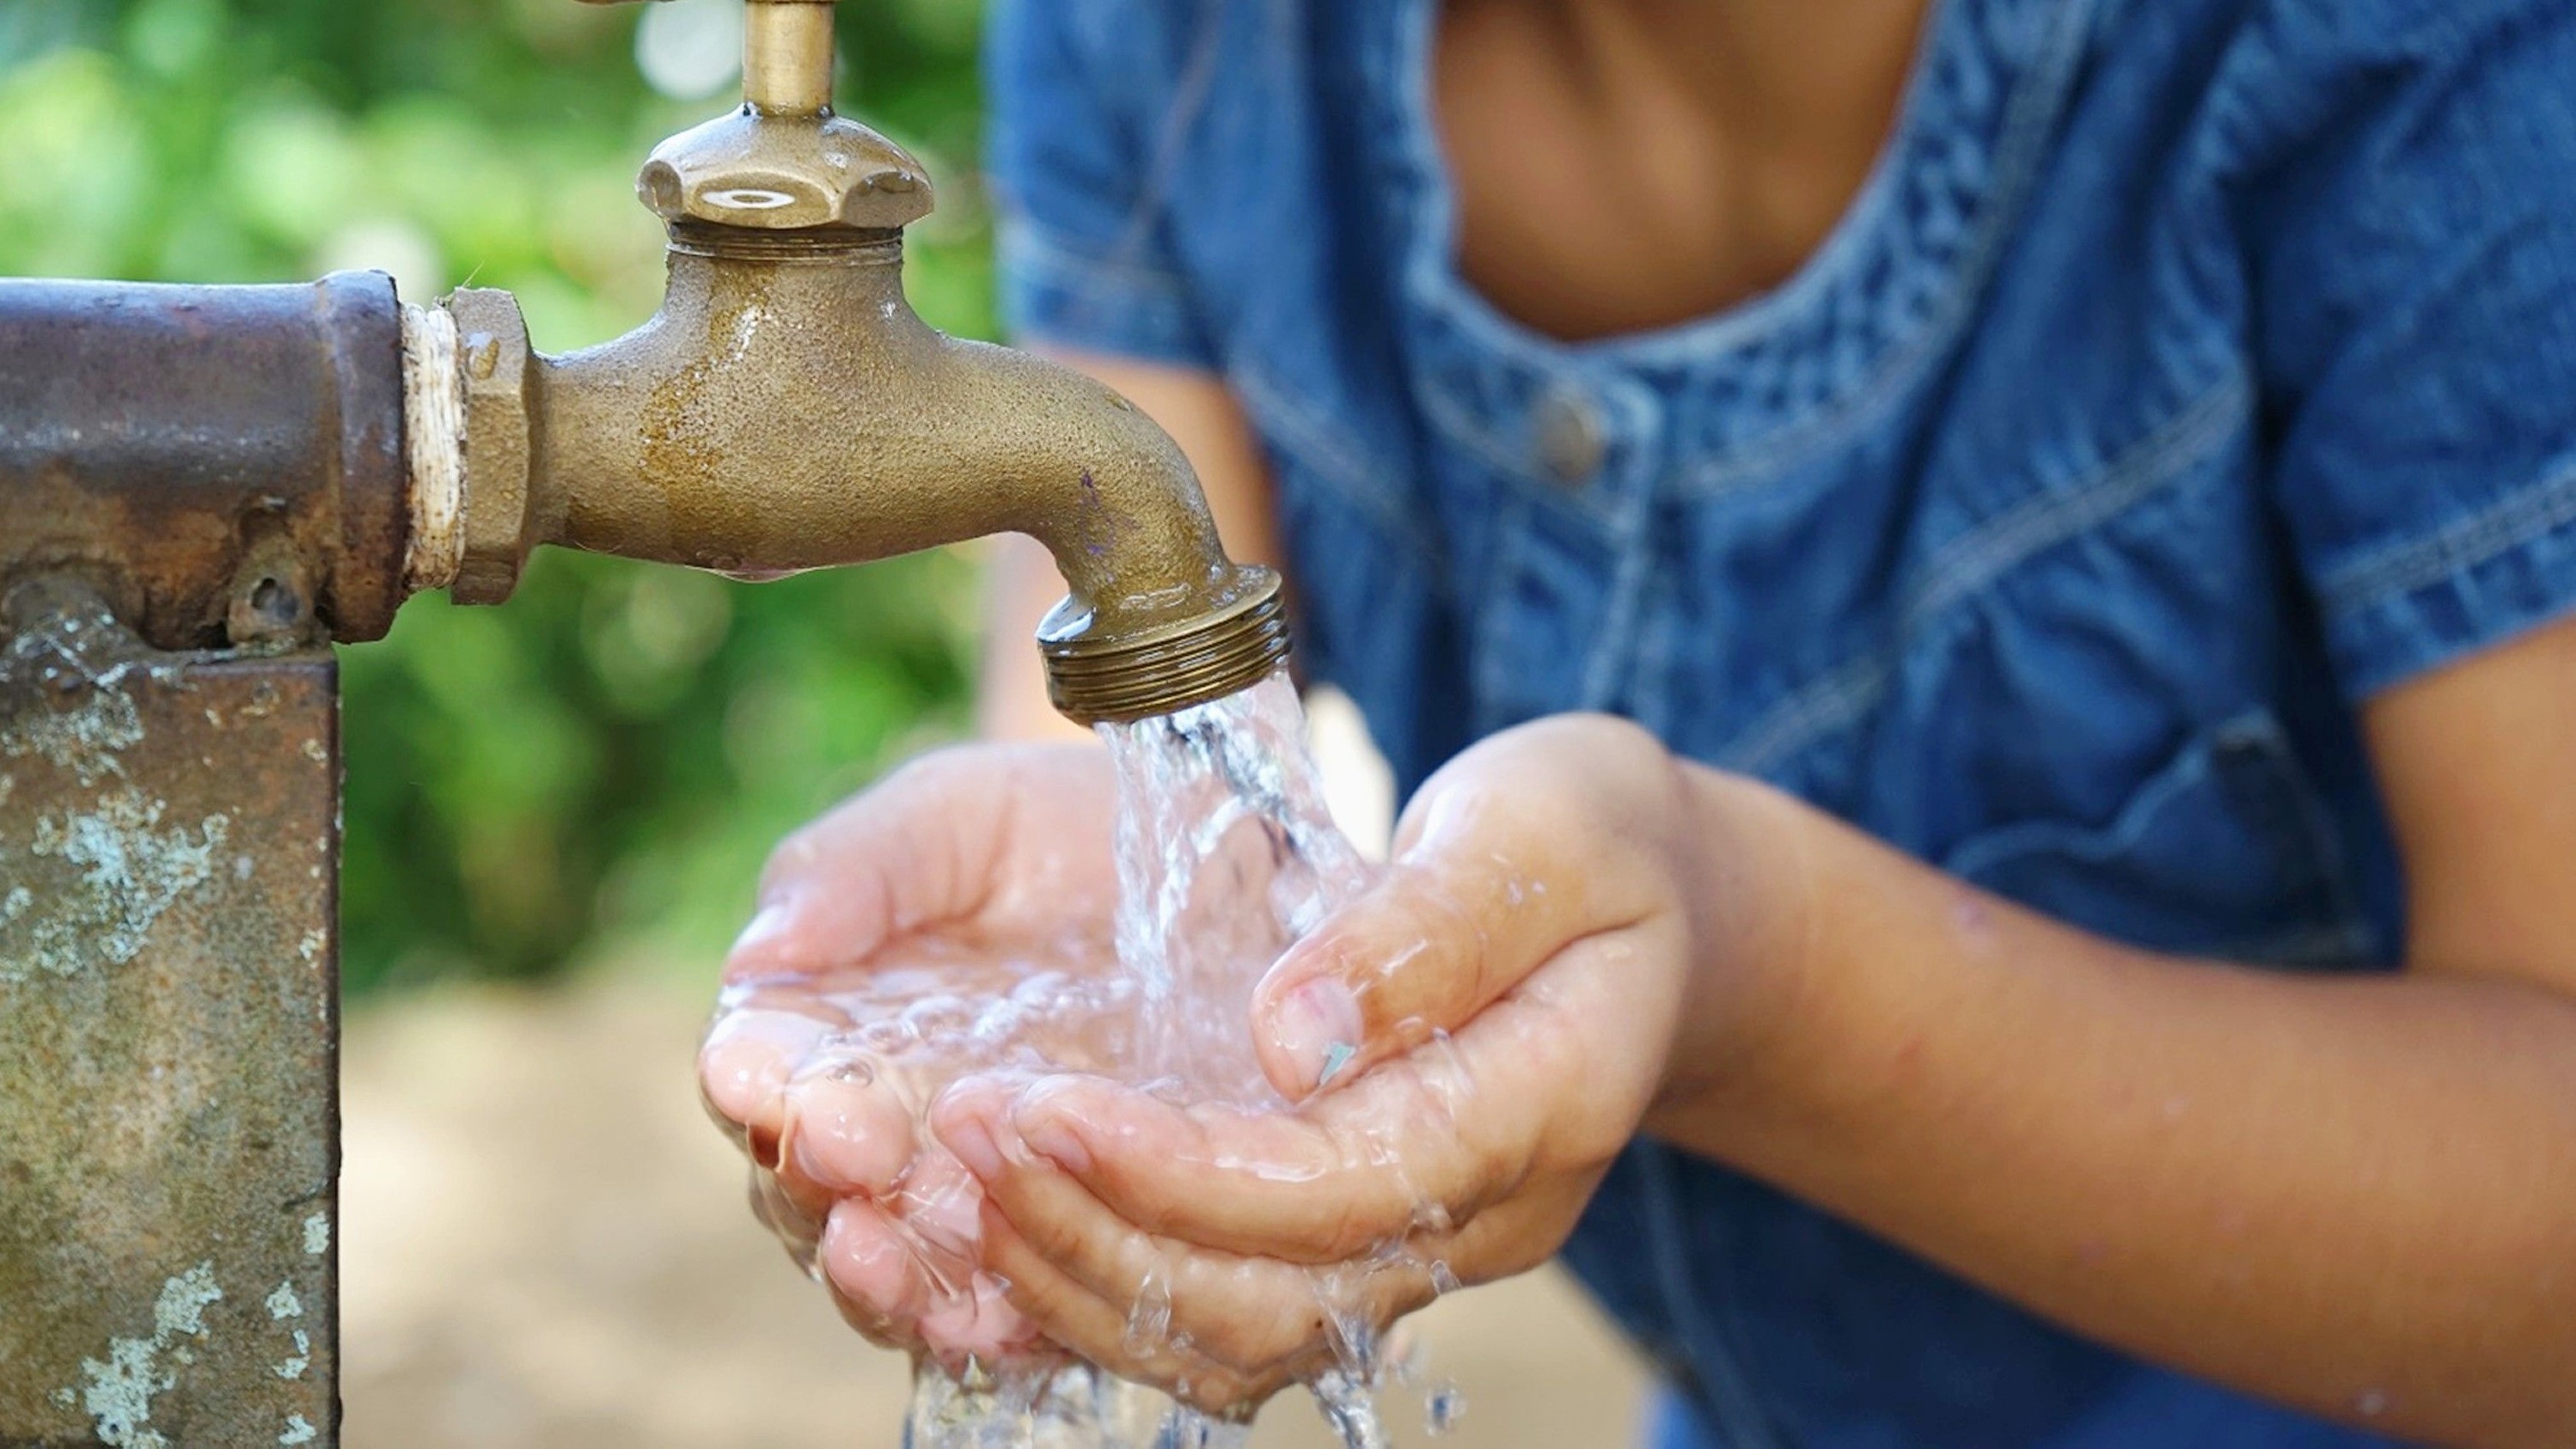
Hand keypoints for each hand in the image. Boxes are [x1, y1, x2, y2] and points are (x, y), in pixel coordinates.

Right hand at [697, 741, 1130, 1370]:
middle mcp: (880, 1125)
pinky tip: (990, 1319)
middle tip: (853, 1161)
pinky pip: (1009, 1305)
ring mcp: (968, 1192)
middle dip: (820, 1181)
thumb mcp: (960, 816)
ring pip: (894, 1265)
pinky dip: (990, 1320)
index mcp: (826, 1023)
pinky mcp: (1062, 1237)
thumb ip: (857, 868)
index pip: (762, 1071)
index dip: (760, 1083)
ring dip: (885, 1276)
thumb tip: (762, 952)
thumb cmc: (1059, 827)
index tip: (775, 1083)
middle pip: (811, 1184)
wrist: (1213, 862)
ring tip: (891, 1262)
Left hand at [929, 715, 1798, 1411]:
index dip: (1182, 1172)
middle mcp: (1477, 1215)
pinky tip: (1006, 1209)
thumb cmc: (1594, 844)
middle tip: (962, 1135)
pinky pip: (1219, 1314)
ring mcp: (1418, 1248)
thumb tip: (1287, 1037)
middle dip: (1097, 1232)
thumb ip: (1427, 930)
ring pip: (1232, 1341)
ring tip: (955, 1174)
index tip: (1046, 1105)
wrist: (1654, 912)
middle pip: (1268, 1301)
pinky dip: (1102, 1281)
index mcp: (1539, 1107)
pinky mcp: (1354, 1241)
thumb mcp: (1541, 828)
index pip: (1342, 1189)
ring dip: (1079, 1275)